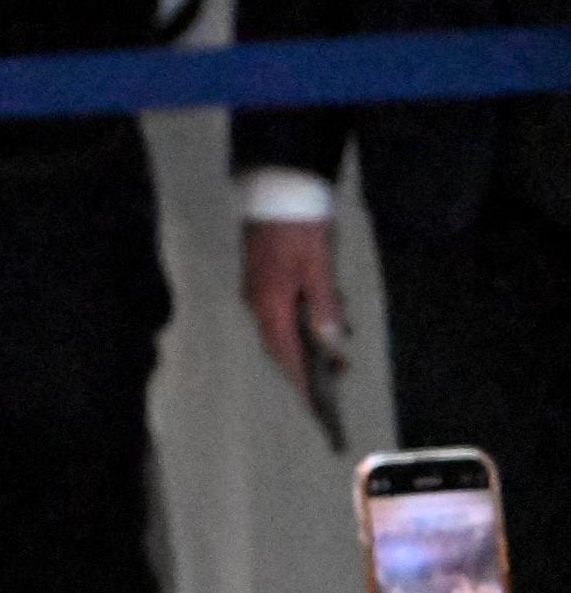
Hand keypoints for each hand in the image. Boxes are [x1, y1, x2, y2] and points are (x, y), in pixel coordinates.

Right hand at [243, 218, 345, 397]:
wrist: (276, 187)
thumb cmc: (299, 223)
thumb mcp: (320, 263)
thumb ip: (324, 304)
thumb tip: (331, 340)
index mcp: (270, 303)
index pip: (285, 352)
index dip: (301, 380)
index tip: (315, 405)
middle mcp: (257, 302)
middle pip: (279, 345)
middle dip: (305, 366)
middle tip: (336, 379)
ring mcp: (256, 291)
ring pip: (279, 329)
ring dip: (304, 345)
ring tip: (335, 354)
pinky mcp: (261, 280)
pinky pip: (278, 313)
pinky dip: (298, 326)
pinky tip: (320, 321)